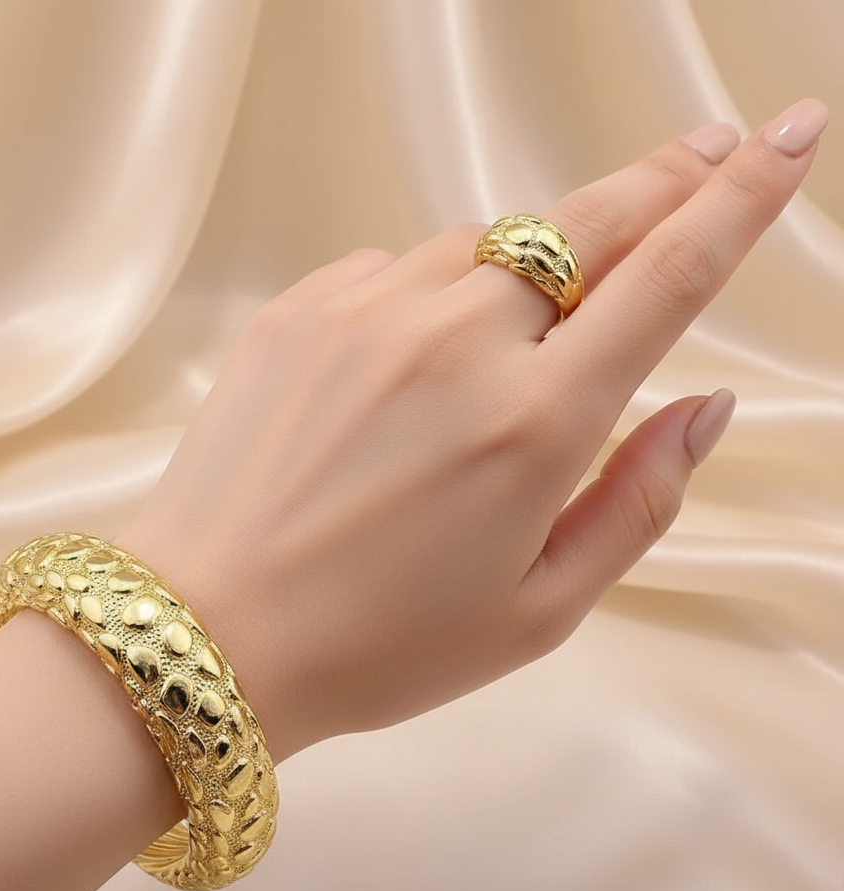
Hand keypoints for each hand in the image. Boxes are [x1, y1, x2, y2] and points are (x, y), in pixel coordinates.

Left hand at [118, 99, 826, 762]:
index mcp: (534, 423)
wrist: (209, 630)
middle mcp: (457, 341)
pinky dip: (428, 295)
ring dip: (529, 262)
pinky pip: (394, 270)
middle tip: (708, 147)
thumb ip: (637, 503)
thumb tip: (704, 407)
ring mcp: (367, 311)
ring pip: (486, 245)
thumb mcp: (539, 612)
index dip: (741, 200)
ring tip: (524, 320)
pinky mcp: (298, 310)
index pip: (666, 277)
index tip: (788, 139)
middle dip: (660, 182)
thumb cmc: (379, 645)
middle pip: (586, 225)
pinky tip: (411, 358)